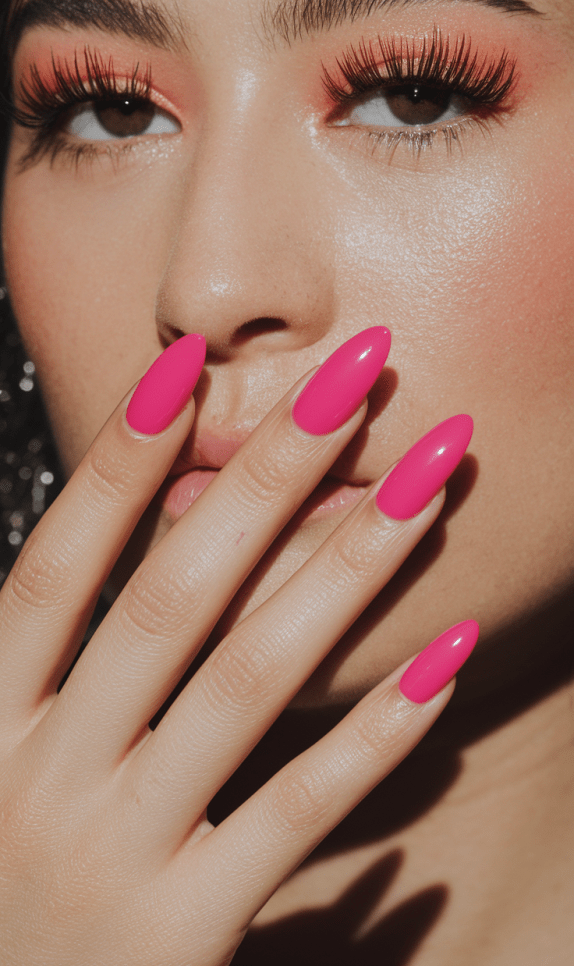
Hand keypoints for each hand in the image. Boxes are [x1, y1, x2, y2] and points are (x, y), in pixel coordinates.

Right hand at [0, 332, 474, 965]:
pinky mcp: (179, 935)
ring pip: (246, 681)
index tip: (188, 368)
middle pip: (170, 597)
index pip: (56, 566)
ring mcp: (108, 854)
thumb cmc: (2, 886)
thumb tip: (113, 535)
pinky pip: (294, 812)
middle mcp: (38, 775)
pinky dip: (373, 734)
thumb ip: (42, 666)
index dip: (117, 465)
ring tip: (426, 483)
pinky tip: (446, 658)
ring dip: (345, 570)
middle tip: (354, 382)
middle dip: (267, 475)